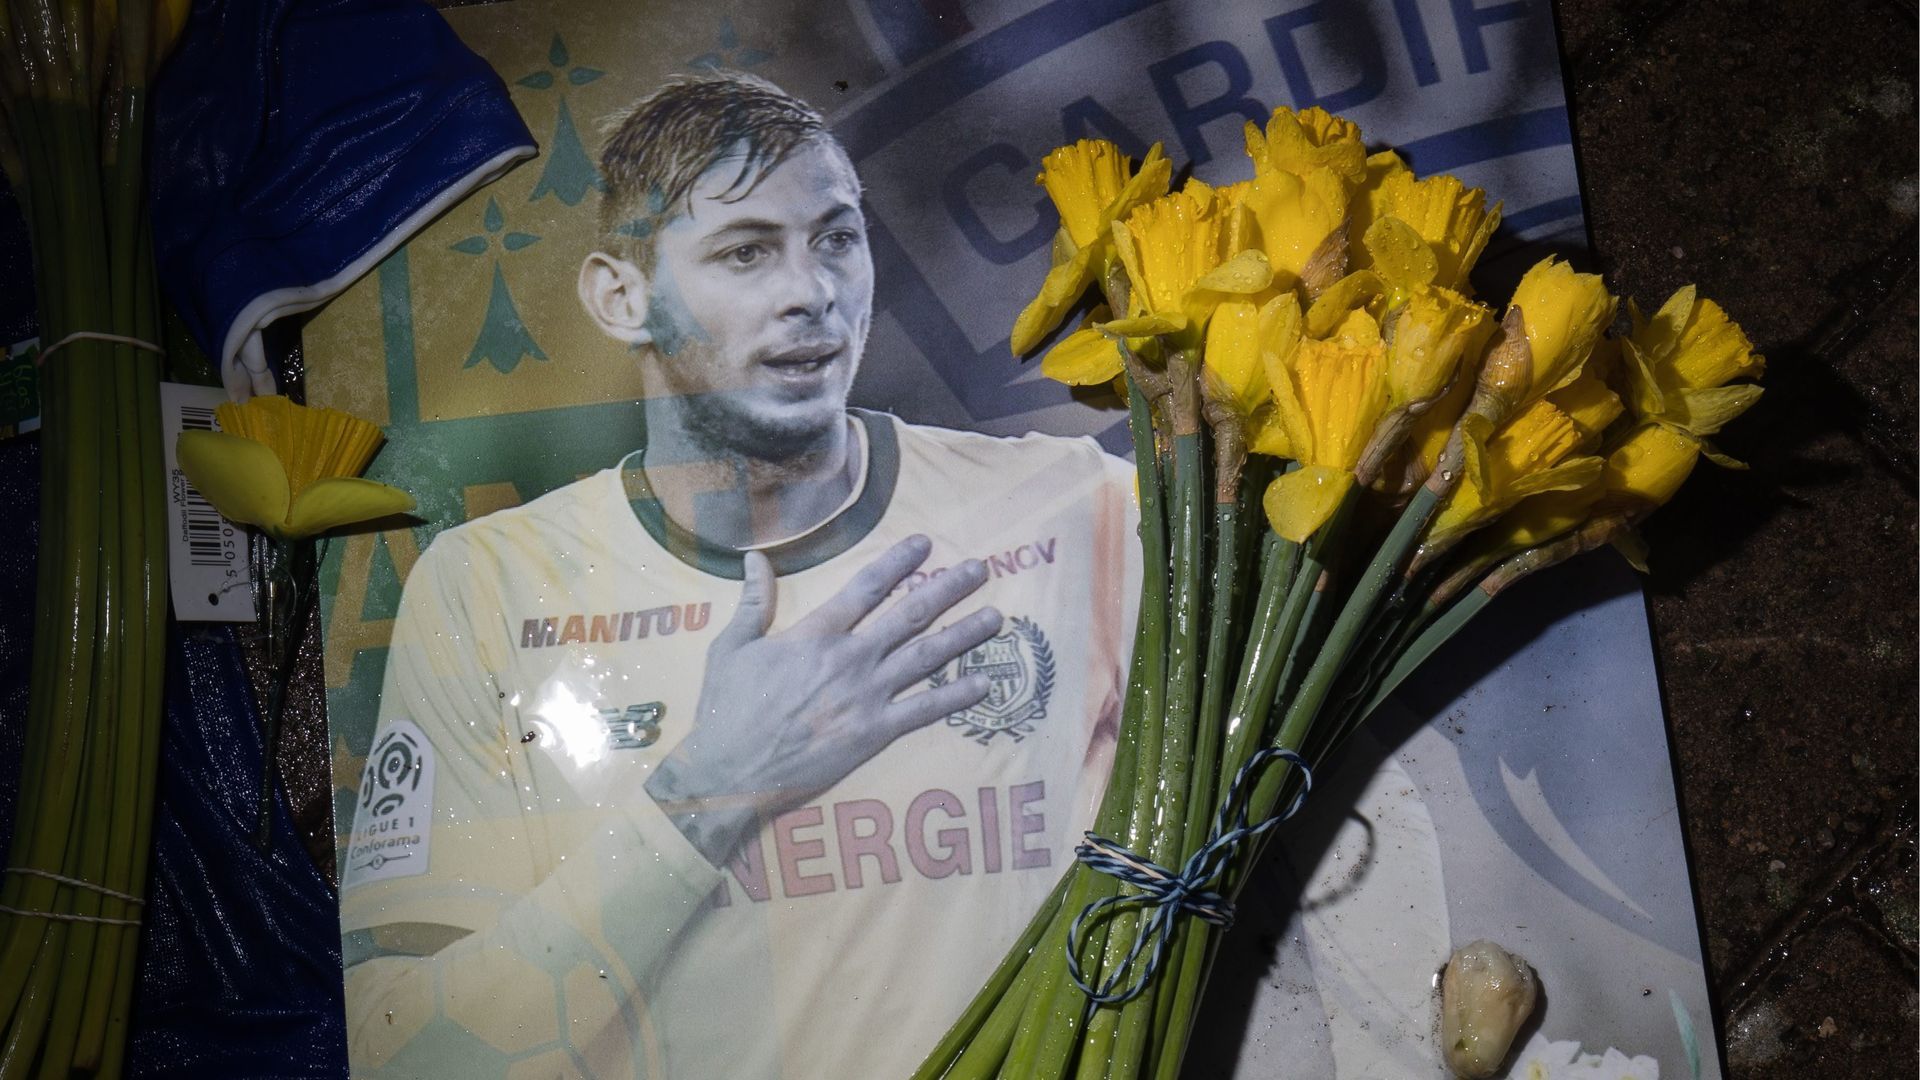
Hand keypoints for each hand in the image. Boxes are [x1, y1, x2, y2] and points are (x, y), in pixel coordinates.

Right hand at [644, 535, 1000, 864]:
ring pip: (926, 657)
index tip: (926, 543)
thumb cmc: (726, 709)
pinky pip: (924, 711)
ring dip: (964, 635)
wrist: (730, 772)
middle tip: (981, 569)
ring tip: (996, 617)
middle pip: (910, 614)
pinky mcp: (874, 733)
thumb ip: (752, 602)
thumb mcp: (731, 647)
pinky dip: (956, 696)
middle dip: (948, 588)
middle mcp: (850, 658)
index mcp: (816, 633)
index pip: (867, 587)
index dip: (899, 562)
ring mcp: (867, 696)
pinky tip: (985, 683)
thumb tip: (754, 559)